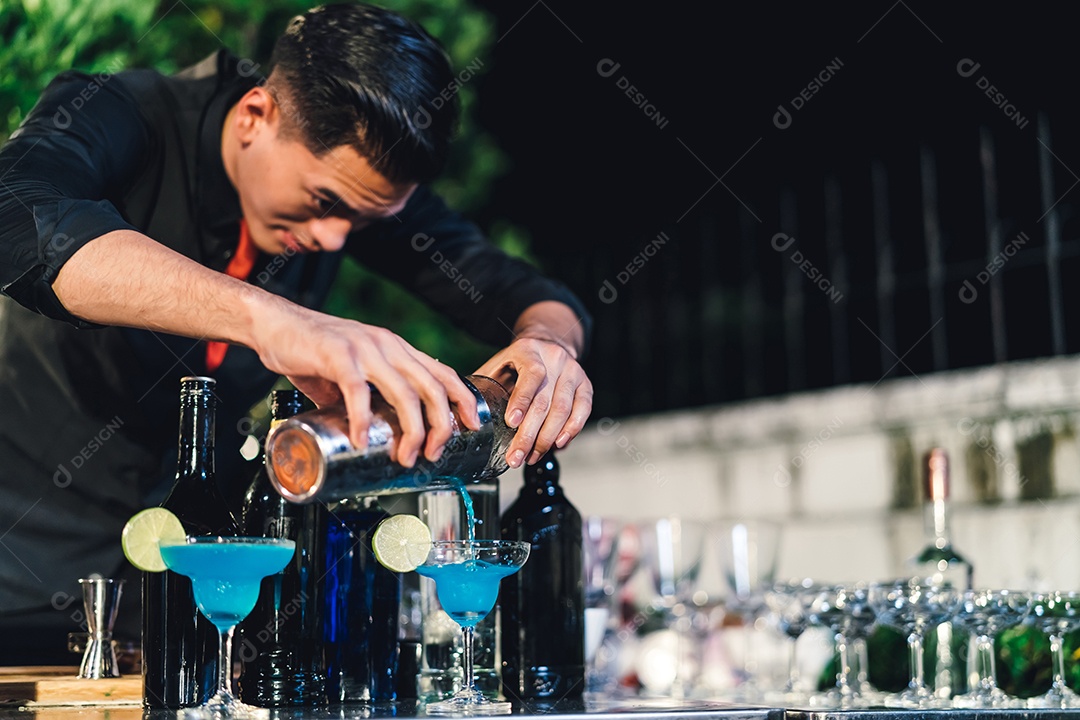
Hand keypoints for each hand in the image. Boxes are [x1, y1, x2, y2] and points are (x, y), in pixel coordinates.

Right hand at [250, 298, 479, 466]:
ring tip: (404, 456)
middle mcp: (388, 345)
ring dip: (410, 431)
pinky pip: (358, 392)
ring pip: (404, 393)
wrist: (274, 324)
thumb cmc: (312, 349)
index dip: (462, 400)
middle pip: (431, 388)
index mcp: (396, 348)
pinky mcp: (338, 355)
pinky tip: (361, 440)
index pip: (442, 373)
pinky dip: (363, 419)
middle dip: (440, 426)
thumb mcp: (353, 371)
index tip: (472, 426)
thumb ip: (367, 397)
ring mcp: (365, 349)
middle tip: (433, 453)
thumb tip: (372, 432)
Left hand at [475, 336, 592, 467]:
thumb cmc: (518, 360)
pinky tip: (557, 445)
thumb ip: (484, 383)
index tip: (512, 423)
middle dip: (529, 434)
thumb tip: (462, 410)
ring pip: (563, 410)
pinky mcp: (585, 384)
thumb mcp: (499, 363)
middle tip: (516, 456)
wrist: (548, 344)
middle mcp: (555, 359)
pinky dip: (571, 431)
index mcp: (529, 350)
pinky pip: (582, 411)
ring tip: (532, 456)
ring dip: (547, 439)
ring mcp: (573, 371)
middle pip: (545, 400)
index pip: (531, 375)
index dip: (521, 401)